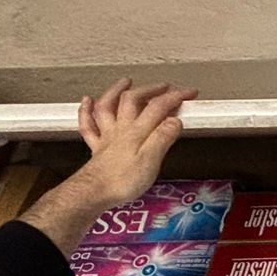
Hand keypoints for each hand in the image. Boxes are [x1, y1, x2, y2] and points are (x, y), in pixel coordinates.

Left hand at [19, 79, 196, 255]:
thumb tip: (175, 120)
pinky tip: (87, 102)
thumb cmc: (121, 181)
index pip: (158, 107)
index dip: (175, 97)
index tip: (189, 93)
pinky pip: (88, 125)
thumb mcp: (151, 160)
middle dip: (151, 90)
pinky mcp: (97, 149)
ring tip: (126, 82)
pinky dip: (87, 110)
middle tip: (165, 87)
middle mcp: (121, 130)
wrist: (92, 193)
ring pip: (108, 106)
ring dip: (117, 91)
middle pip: (133, 100)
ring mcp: (107, 138)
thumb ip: (163, 138)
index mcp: (137, 132)